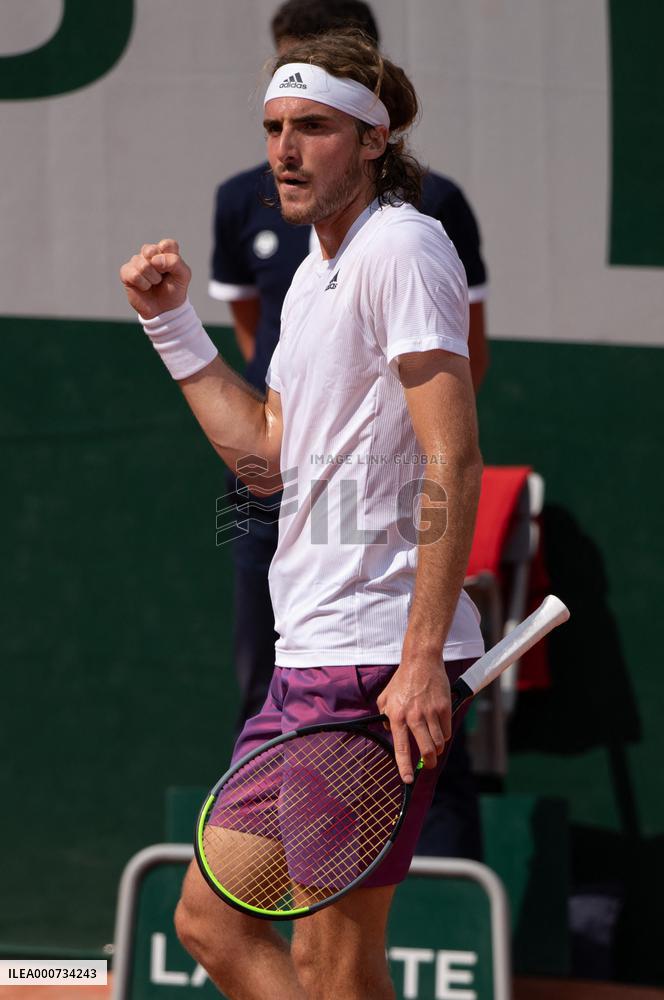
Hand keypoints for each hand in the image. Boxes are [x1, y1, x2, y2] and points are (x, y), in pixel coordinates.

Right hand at [119, 239, 190, 318]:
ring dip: (153, 279)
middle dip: (160, 269)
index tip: (172, 270)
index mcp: (164, 250)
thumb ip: (175, 262)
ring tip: (154, 284)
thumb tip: (154, 260)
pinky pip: (134, 275)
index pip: (167, 244)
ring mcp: (136, 261)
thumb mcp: (183, 276)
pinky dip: (143, 284)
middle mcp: (149, 253)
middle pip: (151, 250)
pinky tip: (145, 287)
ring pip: (143, 265)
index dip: (170, 258)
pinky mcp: (126, 272)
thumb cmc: (174, 290)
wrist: (164, 310)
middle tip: (162, 277)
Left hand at [376, 654, 451, 783]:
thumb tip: (390, 732)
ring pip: (439, 743)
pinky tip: (439, 729)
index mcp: (397, 716)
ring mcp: (431, 712)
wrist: (421, 661)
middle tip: (428, 764)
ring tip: (433, 746)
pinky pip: (447, 731)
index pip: (401, 747)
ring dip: (437, 749)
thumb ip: (385, 717)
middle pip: (427, 750)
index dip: (404, 767)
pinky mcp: (444, 707)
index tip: (408, 780)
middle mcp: (414, 716)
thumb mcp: (385, 698)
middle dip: (429, 762)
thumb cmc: (402, 680)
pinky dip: (444, 735)